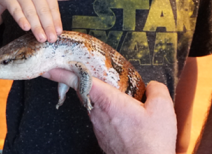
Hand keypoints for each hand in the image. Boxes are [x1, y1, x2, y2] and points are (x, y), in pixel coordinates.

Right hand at [0, 0, 79, 41]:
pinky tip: (26, 28)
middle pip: (42, 10)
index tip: (59, 32)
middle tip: (52, 39)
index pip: (52, 6)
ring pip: (29, 11)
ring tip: (41, 38)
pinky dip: (20, 19)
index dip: (56, 19)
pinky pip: (15, 9)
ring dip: (36, 26)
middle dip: (48, 25)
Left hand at [44, 69, 176, 153]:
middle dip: (82, 81)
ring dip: (98, 98)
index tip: (49, 68)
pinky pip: (101, 119)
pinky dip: (106, 112)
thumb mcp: (162, 108)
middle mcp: (99, 115)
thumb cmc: (152, 142)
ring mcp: (99, 129)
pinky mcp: (104, 139)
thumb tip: (152, 86)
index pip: (80, 83)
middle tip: (83, 71)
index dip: (63, 73)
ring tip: (114, 93)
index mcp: (109, 102)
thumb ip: (156, 90)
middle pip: (85, 93)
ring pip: (94, 107)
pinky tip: (122, 115)